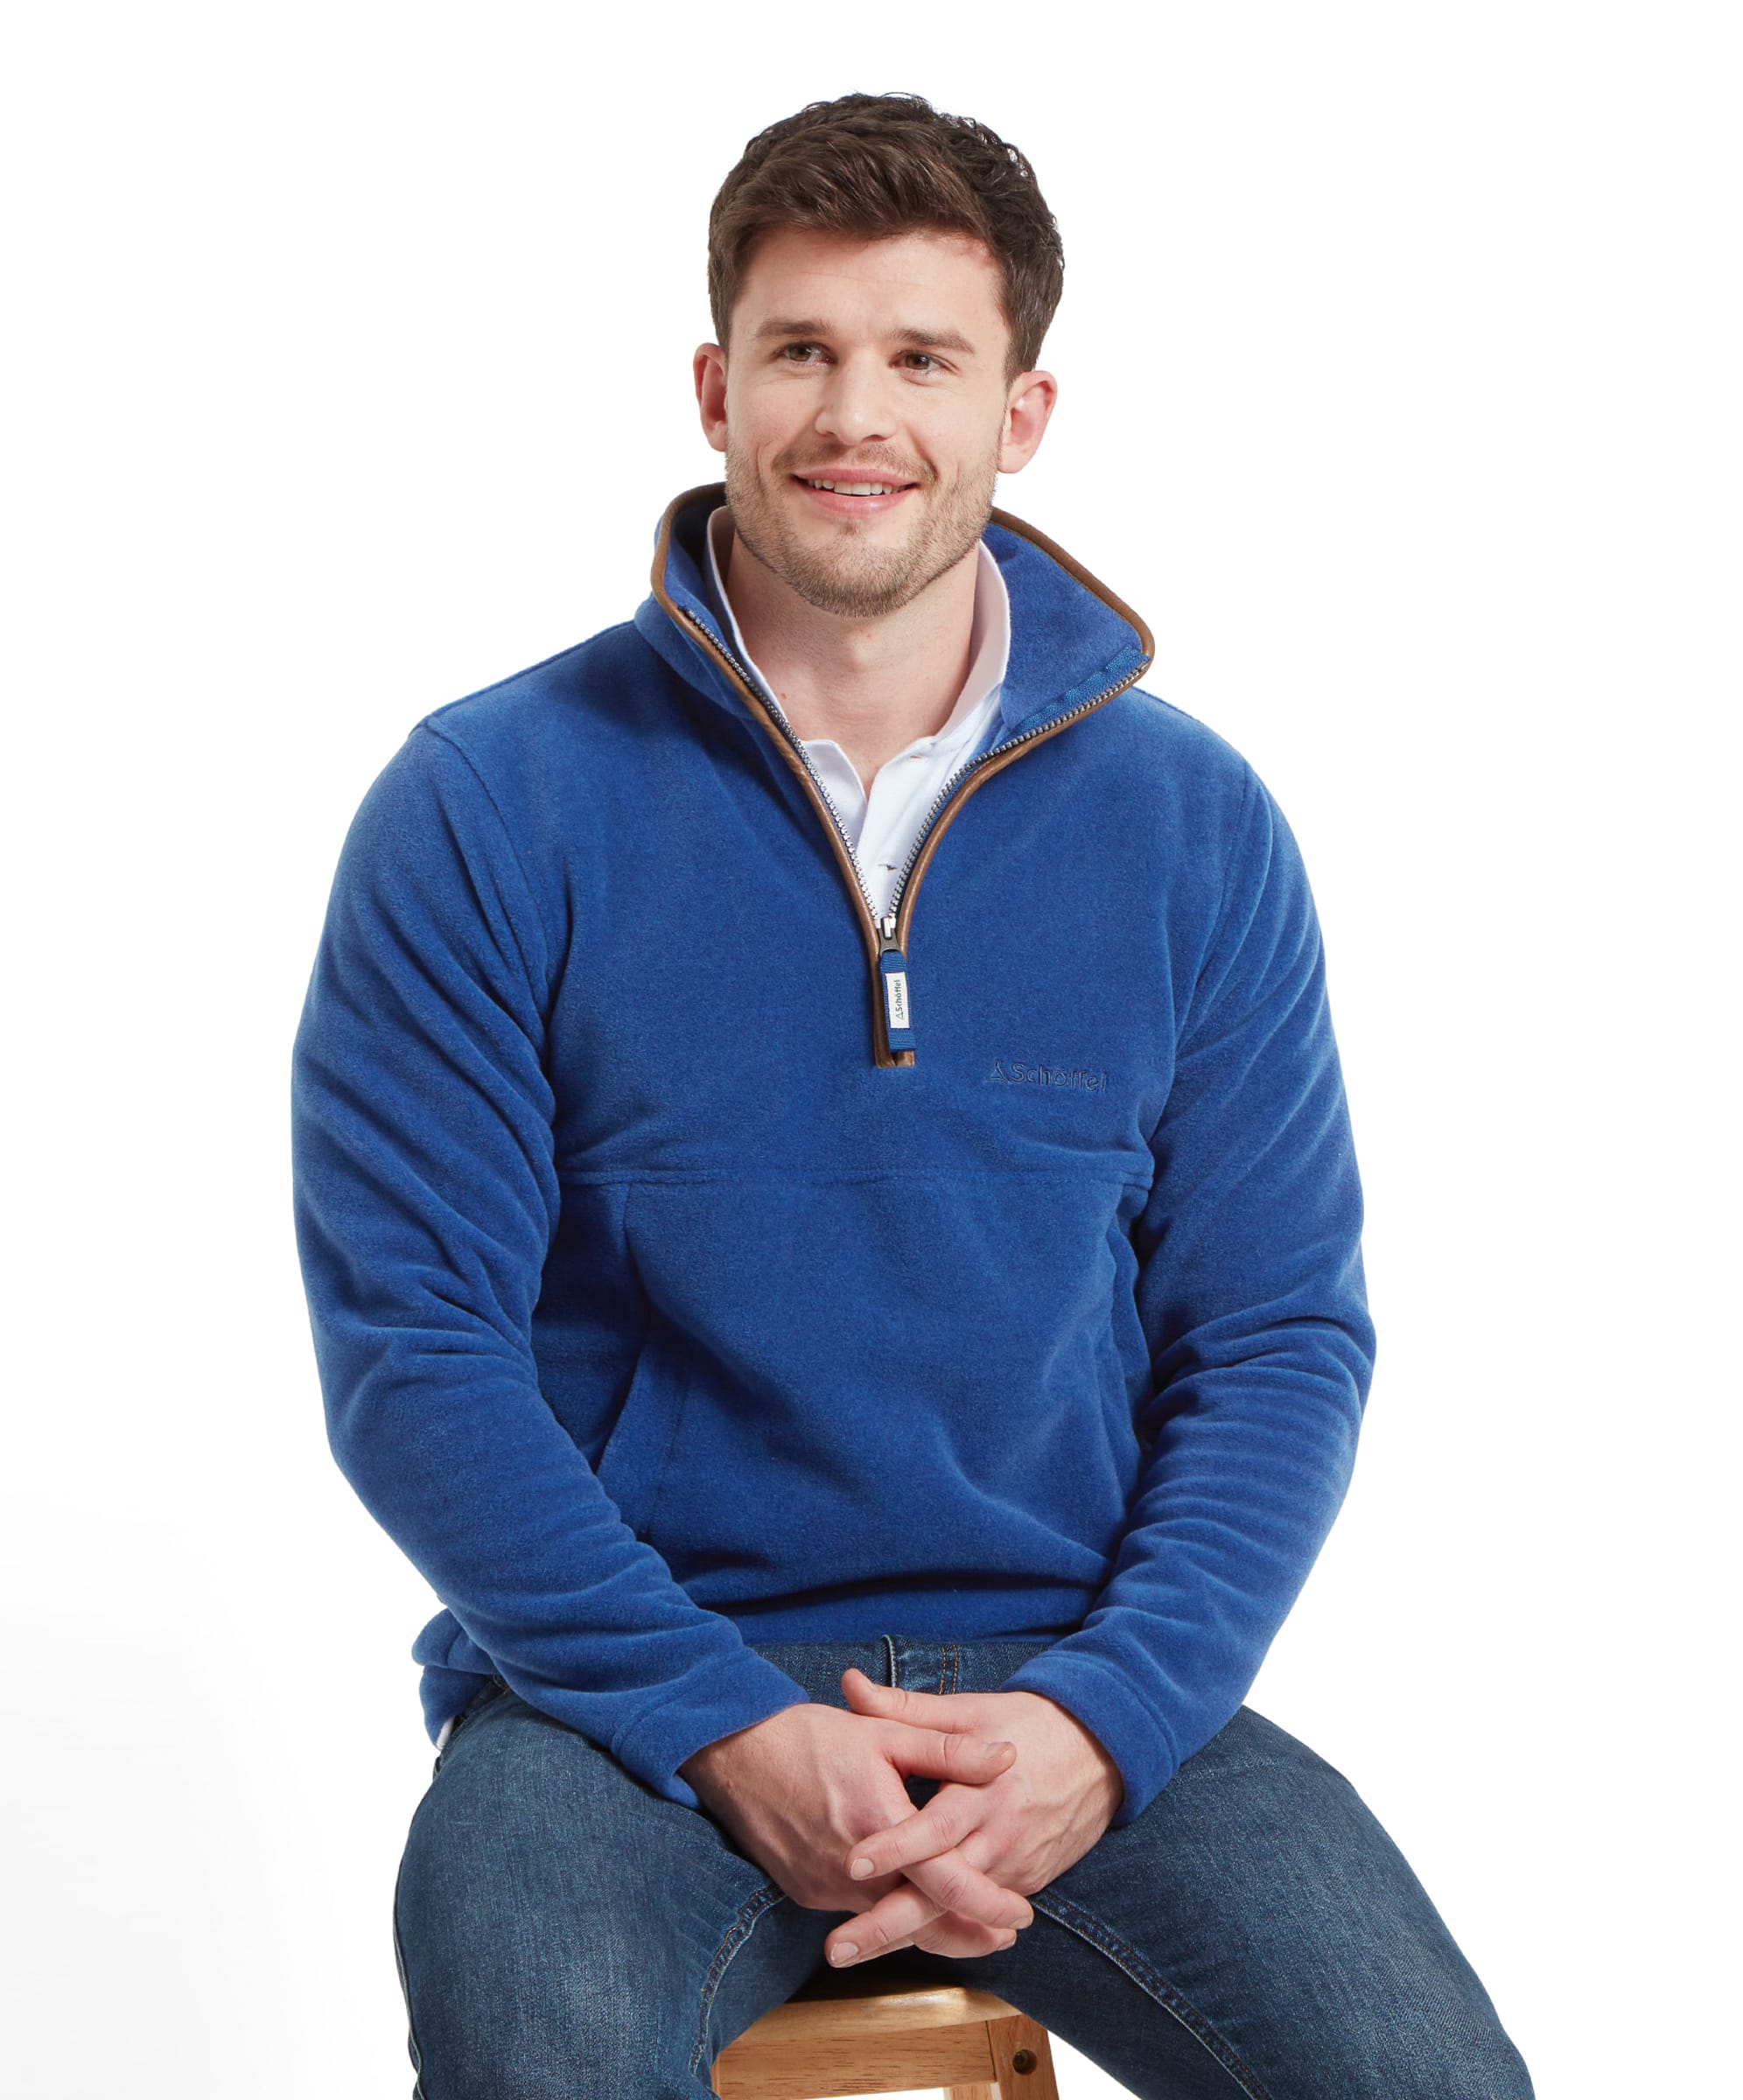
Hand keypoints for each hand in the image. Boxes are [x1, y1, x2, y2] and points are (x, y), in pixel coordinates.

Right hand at [680, 1699, 1035, 1957]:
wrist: (734, 1751)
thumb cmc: (810, 1735)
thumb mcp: (885, 1733)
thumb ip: (948, 1752)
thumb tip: (1006, 1757)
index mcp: (879, 1824)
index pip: (946, 1882)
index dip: (988, 1903)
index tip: (1020, 1914)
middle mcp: (851, 1870)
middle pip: (922, 1920)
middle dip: (968, 1934)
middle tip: (1003, 1935)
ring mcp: (824, 1887)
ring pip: (888, 1922)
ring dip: (929, 1927)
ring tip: (969, 1928)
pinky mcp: (805, 1892)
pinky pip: (856, 1913)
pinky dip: (888, 1914)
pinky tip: (907, 1904)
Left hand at [820, 1668, 1123, 1966]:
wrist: (1100, 1750)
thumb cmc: (1025, 1724)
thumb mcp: (969, 1710)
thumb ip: (907, 1707)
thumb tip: (851, 1685)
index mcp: (983, 1789)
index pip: (936, 1827)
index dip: (895, 1846)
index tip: (852, 1863)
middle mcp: (999, 1835)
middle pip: (942, 1890)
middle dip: (889, 1924)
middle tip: (839, 1948)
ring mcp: (1016, 1866)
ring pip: (958, 1913)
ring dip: (908, 1937)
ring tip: (855, 1955)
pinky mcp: (1028, 1882)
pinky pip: (980, 1914)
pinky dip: (945, 1931)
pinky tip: (900, 1945)